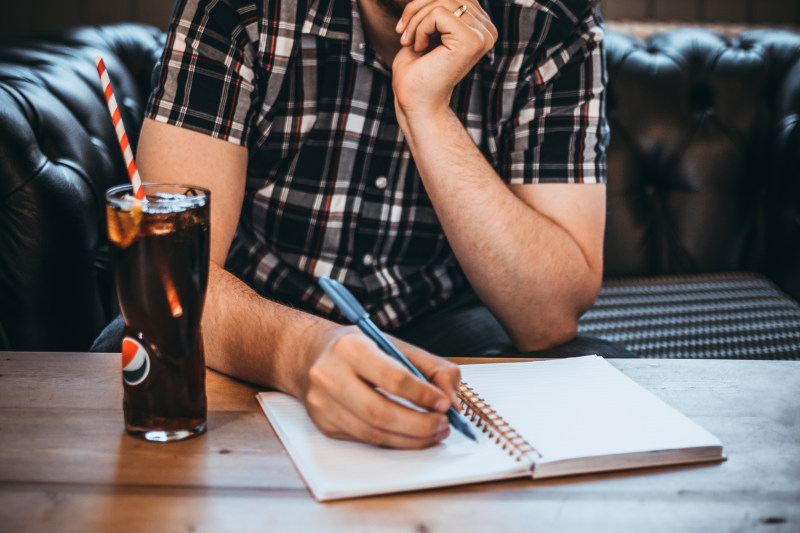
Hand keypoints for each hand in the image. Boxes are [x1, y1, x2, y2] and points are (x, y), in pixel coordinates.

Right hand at [298, 325, 461, 448]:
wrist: (308, 355)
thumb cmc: (357, 348)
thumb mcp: (394, 344)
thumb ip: (431, 367)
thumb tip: (452, 400)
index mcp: (350, 348)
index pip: (393, 378)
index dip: (423, 395)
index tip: (445, 404)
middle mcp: (330, 376)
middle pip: (381, 412)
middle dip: (419, 425)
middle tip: (443, 426)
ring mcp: (323, 404)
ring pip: (373, 433)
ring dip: (410, 439)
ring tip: (433, 433)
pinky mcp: (324, 424)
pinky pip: (365, 440)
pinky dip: (393, 441)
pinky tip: (410, 435)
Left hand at [392, 0, 496, 118]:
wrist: (416, 102)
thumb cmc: (417, 71)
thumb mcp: (426, 27)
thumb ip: (436, 5)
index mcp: (481, 25)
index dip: (424, 5)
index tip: (408, 29)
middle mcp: (487, 29)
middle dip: (417, 8)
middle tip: (404, 34)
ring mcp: (482, 35)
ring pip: (441, 1)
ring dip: (416, 20)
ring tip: (409, 41)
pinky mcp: (471, 41)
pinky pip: (439, 13)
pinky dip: (420, 28)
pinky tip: (419, 47)